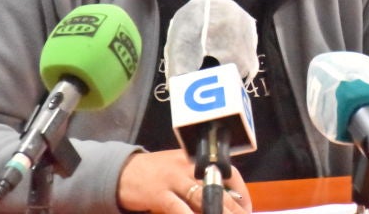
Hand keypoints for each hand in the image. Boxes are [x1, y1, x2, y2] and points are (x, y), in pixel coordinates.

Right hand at [117, 149, 252, 212]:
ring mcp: (174, 179)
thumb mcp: (182, 170)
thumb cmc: (156, 173)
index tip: (247, 210)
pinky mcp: (158, 193)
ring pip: (203, 198)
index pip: (229, 173)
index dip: (242, 193)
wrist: (121, 171)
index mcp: (198, 160)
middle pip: (219, 188)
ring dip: (217, 213)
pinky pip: (178, 208)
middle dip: (234, 209)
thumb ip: (201, 182)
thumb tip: (226, 201)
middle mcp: (189, 166)